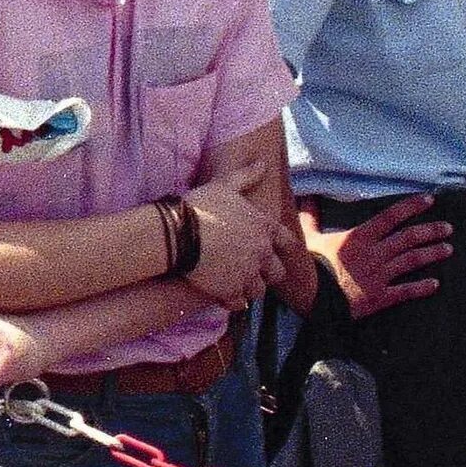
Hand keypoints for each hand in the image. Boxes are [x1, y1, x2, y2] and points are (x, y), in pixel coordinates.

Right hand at [186, 173, 286, 308]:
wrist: (178, 232)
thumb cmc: (201, 206)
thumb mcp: (224, 185)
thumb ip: (247, 176)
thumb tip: (263, 162)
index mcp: (264, 228)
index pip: (287, 243)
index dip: (282, 249)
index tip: (275, 252)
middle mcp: (262, 254)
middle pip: (276, 273)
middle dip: (265, 272)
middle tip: (249, 269)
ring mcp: (248, 274)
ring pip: (258, 291)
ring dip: (248, 287)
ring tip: (233, 283)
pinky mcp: (231, 291)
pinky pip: (239, 304)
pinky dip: (232, 301)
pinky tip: (222, 295)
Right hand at [300, 195, 451, 317]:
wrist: (311, 296)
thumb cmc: (308, 265)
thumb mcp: (307, 237)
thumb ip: (310, 217)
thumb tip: (306, 198)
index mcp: (359, 237)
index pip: (390, 217)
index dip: (411, 207)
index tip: (429, 200)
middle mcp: (374, 253)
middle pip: (408, 238)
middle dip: (430, 231)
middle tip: (448, 228)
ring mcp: (379, 275)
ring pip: (411, 261)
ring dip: (432, 253)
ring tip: (448, 248)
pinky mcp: (380, 297)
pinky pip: (405, 291)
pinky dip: (421, 287)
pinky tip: (435, 284)